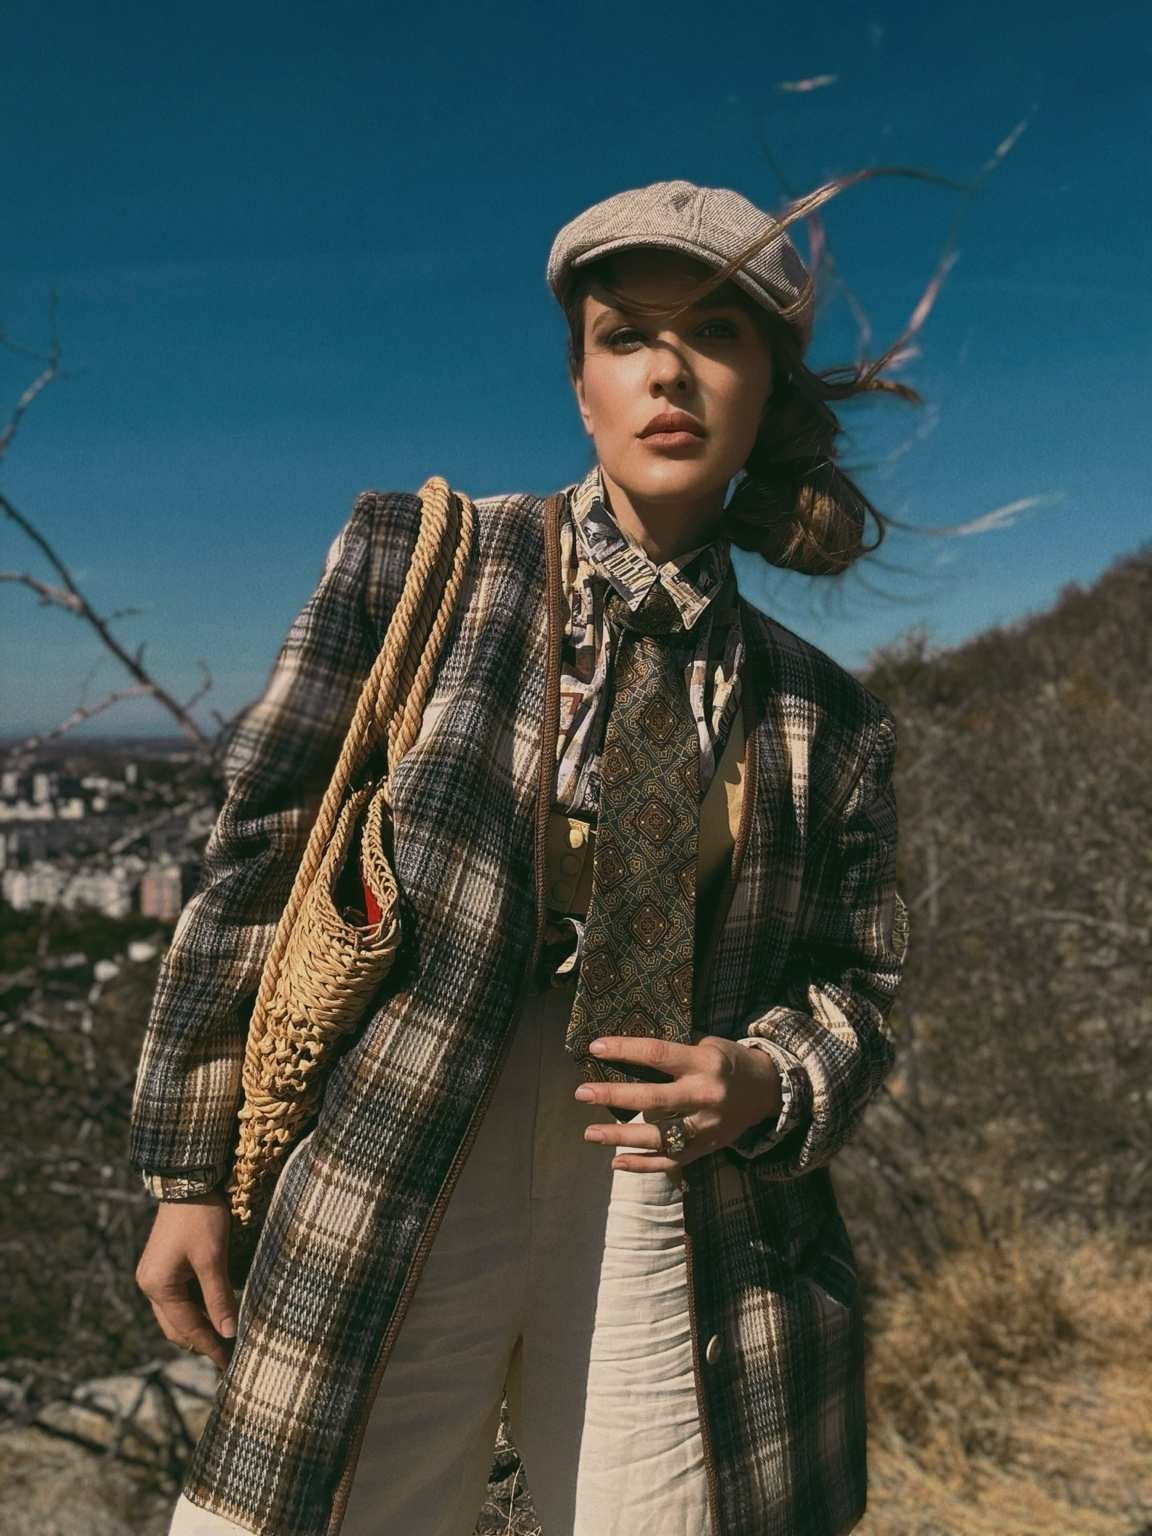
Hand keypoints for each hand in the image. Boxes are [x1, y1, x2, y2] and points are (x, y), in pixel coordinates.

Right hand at [134, 1191, 237, 1370]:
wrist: (187, 1180)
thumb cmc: (201, 1218)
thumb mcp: (213, 1259)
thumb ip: (219, 1298)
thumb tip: (229, 1334)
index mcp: (158, 1286)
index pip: (187, 1328)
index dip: (210, 1346)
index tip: (229, 1362)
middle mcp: (150, 1284)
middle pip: (176, 1326)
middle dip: (201, 1341)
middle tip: (227, 1355)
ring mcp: (154, 1275)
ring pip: (176, 1313)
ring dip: (198, 1325)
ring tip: (224, 1337)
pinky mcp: (162, 1266)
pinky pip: (177, 1297)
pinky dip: (195, 1308)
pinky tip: (214, 1311)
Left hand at [574, 1035, 781, 1172]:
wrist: (768, 1091)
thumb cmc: (728, 1061)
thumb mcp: (707, 1044)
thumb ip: (675, 1051)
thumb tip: (627, 1050)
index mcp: (704, 1063)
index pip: (658, 1054)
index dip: (626, 1050)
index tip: (595, 1048)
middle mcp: (705, 1095)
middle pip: (654, 1099)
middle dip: (614, 1096)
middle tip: (582, 1093)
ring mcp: (706, 1126)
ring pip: (659, 1137)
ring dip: (621, 1137)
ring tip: (590, 1133)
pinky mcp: (707, 1148)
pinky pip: (672, 1161)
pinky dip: (643, 1165)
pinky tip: (616, 1163)